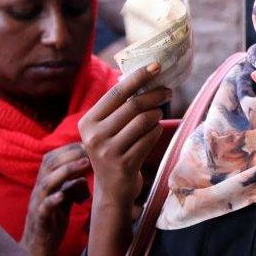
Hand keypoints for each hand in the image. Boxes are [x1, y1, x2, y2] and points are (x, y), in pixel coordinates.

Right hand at [20, 143, 90, 255]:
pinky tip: (63, 195)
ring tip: (84, 164)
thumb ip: (72, 183)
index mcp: (45, 182)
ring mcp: (38, 204)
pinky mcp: (40, 219)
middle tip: (89, 151)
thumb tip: (86, 170)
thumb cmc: (54, 219)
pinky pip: (44, 207)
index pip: (51, 158)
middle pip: (48, 165)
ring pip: (46, 183)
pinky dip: (53, 199)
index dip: (68, 149)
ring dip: (66, 172)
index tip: (87, 144)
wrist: (39, 246)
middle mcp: (39, 190)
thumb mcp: (65, 198)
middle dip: (69, 155)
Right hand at [78, 62, 170, 210]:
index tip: (156, 66)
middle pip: (134, 105)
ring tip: (157, 115)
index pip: (116, 93)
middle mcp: (94, 136)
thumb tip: (144, 74)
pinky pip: (151, 137)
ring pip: (145, 120)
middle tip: (168, 91)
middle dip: (155, 94)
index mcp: (88, 122)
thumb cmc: (116, 150)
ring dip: (157, 114)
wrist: (113, 189)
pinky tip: (154, 132)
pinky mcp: (124, 163)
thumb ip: (119, 106)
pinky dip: (157, 131)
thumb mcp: (108, 129)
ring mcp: (108, 151)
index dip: (137, 77)